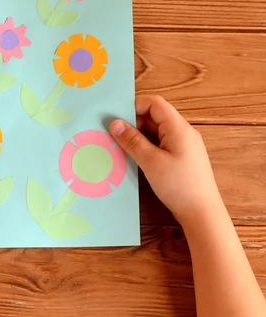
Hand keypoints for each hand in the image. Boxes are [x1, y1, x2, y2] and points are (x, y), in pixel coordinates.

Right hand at [109, 95, 221, 225]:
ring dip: (138, 137)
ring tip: (121, 148)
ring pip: (156, 132)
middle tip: (114, 135)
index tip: (116, 118)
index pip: (155, 103)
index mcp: (178, 128)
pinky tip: (134, 158)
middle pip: (154, 117)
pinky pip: (160, 144)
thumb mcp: (150, 161)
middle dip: (133, 123)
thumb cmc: (178, 185)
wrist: (202, 213)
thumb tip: (114, 123)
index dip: (134, 106)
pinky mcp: (181, 158)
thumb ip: (132, 140)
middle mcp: (182, 132)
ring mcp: (183, 145)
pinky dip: (146, 147)